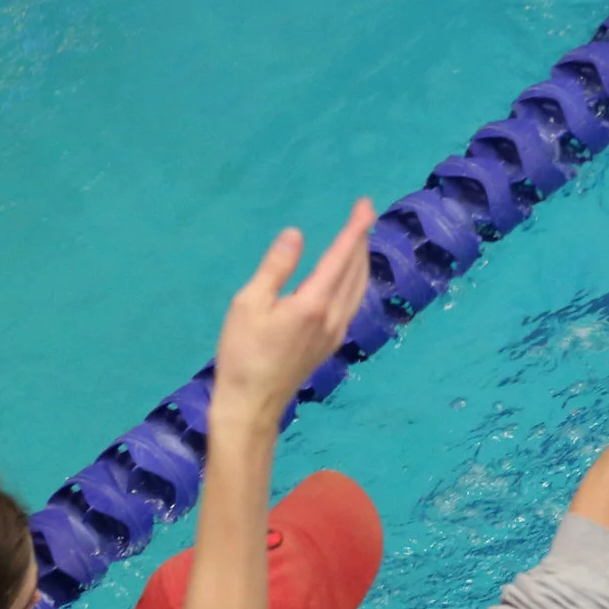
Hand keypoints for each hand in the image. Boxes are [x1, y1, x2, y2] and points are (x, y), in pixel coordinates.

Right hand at [212, 198, 376, 418]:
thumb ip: (276, 267)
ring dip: (361, 261)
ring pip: (358, 289)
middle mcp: (333, 316)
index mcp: (313, 303)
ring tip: (359, 239)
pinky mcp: (331, 342)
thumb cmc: (243, 353)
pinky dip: (355, 281)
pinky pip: (352, 303)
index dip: (356, 228)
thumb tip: (296, 234)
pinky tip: (349, 277)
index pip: (342, 257)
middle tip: (363, 214)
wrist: (253, 403)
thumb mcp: (249, 303)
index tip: (365, 205)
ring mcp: (335, 332)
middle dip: (361, 240)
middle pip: (357, 271)